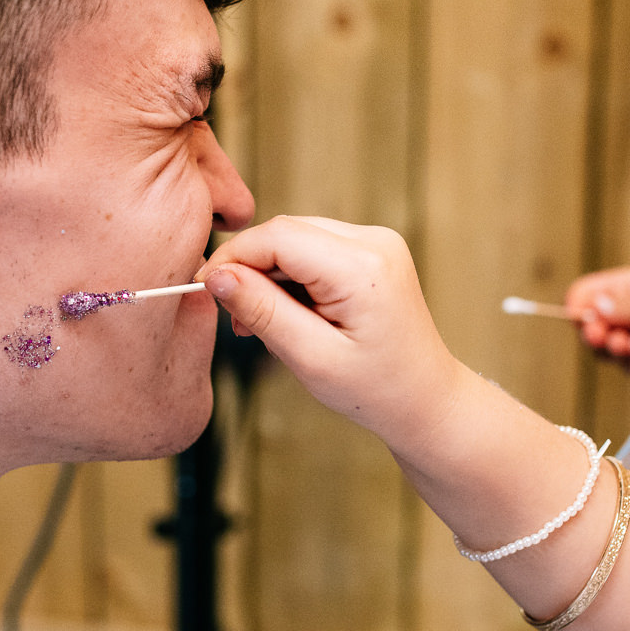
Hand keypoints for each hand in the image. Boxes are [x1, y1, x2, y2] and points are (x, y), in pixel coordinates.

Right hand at [200, 216, 468, 448]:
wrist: (425, 398)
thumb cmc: (375, 389)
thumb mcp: (311, 358)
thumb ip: (263, 311)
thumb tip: (217, 275)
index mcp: (363, 268)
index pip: (278, 237)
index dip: (233, 258)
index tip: (204, 289)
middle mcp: (374, 242)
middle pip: (286, 232)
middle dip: (251, 268)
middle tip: (238, 320)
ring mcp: (376, 242)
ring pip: (296, 237)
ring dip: (269, 274)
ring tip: (262, 324)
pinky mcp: (372, 250)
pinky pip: (314, 247)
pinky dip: (291, 275)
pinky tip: (289, 313)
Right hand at [564, 266, 629, 380]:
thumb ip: (624, 308)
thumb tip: (591, 311)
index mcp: (623, 290)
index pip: (584, 295)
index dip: (577, 305)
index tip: (580, 315)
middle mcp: (623, 316)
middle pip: (586, 326)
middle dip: (590, 331)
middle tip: (598, 334)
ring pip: (601, 349)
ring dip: (608, 346)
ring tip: (626, 342)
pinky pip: (623, 365)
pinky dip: (627, 357)